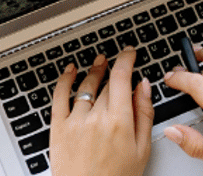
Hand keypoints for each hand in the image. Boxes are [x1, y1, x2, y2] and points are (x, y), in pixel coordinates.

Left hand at [50, 48, 151, 175]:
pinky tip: (69, 71)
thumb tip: (144, 88)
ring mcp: (75, 121)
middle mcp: (96, 117)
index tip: (129, 53)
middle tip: (118, 64)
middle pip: (106, 84)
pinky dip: (64, 80)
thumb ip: (144, 114)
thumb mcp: (142, 149)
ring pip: (85, 86)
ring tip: (98, 64)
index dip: (126, 60)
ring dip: (93, 71)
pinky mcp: (58, 128)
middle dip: (114, 71)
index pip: (122, 78)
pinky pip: (59, 96)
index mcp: (119, 121)